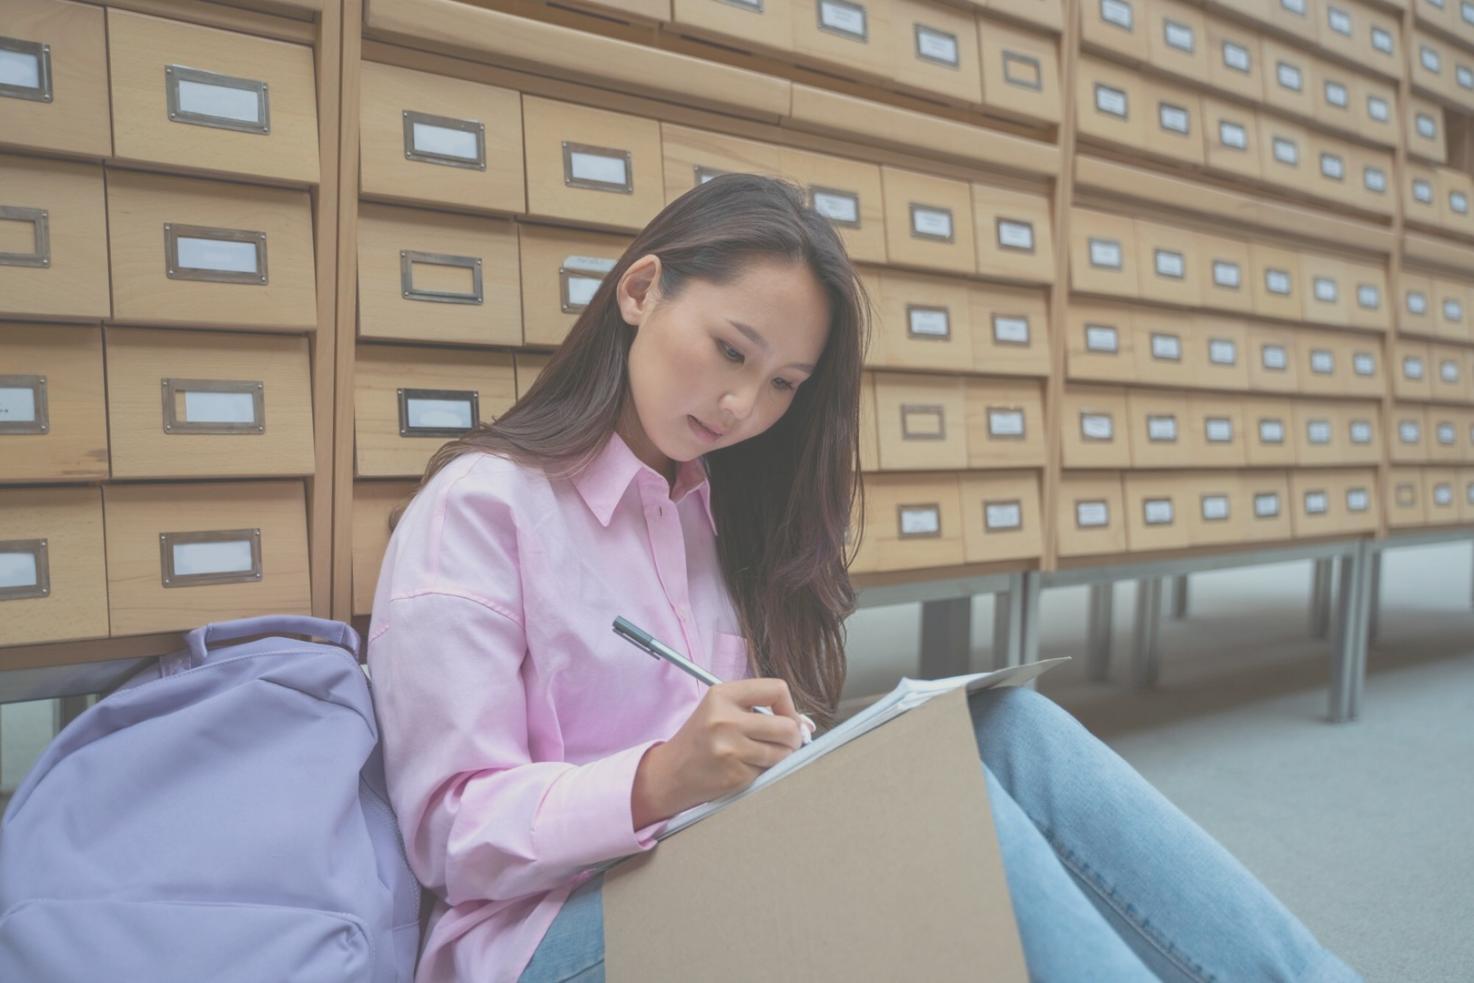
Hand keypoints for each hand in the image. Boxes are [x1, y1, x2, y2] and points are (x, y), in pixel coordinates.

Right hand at [632, 678, 806, 827]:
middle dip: (792, 738)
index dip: (790, 707)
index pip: (776, 689)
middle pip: (787, 726)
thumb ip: (760, 709)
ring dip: (780, 757)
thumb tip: (807, 725)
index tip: (787, 719)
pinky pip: (768, 771)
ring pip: (782, 753)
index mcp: (722, 695)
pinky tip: (745, 769)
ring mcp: (730, 748)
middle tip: (784, 743)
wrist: (670, 773)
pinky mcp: (734, 774)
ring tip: (761, 756)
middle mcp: (725, 719)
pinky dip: (764, 772)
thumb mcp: (721, 710)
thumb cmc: (700, 739)